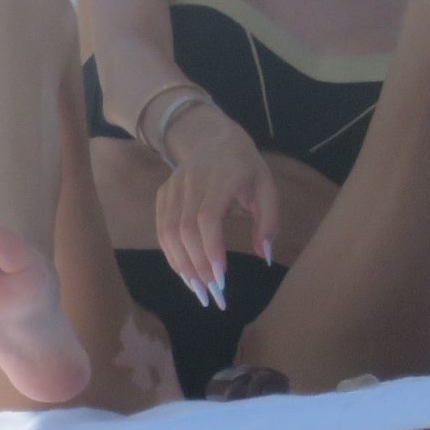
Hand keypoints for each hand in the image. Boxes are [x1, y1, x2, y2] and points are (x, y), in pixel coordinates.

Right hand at [155, 104, 278, 307]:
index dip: (210, 248)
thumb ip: (268, 220)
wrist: (210, 136)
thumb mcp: (267, 186)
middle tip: (211, 293)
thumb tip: (264, 256)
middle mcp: (191, 181)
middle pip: (185, 229)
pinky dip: (171, 254)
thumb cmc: (244, 166)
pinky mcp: (162, 195)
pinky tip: (185, 272)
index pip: (207, 217)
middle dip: (196, 265)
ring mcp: (172, 187)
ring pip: (167, 232)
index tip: (221, 277)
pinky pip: (161, 229)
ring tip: (197, 289)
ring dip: (181, 264)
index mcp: (222, 177)